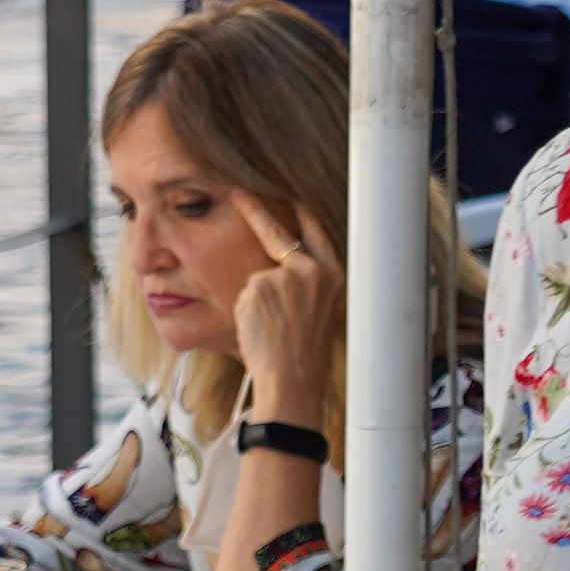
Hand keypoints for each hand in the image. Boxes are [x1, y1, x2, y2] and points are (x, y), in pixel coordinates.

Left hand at [232, 204, 344, 433]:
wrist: (293, 382)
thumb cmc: (303, 351)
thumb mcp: (318, 306)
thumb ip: (305, 275)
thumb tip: (281, 250)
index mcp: (333, 273)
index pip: (311, 224)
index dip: (293, 205)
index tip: (275, 189)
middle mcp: (312, 270)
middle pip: (278, 230)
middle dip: (255, 208)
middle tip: (237, 192)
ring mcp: (285, 277)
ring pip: (257, 273)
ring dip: (255, 297)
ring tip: (271, 328)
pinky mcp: (259, 287)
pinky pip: (244, 292)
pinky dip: (246, 309)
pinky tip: (259, 330)